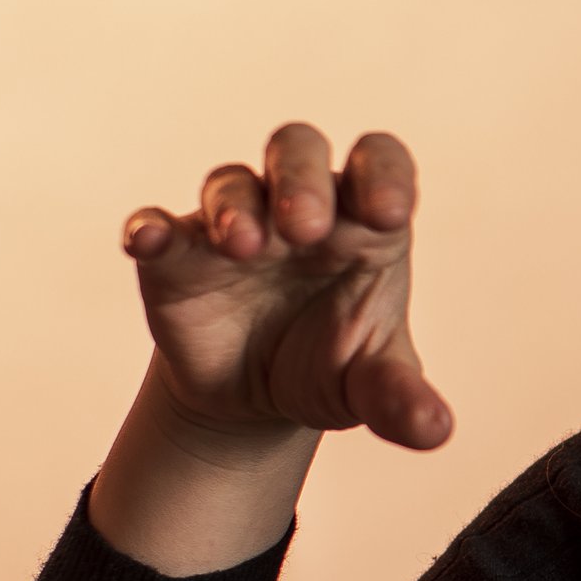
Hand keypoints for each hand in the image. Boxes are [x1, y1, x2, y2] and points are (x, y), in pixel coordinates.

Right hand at [122, 122, 451, 451]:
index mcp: (361, 222)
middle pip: (298, 151)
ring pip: (231, 184)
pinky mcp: (177, 256)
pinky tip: (147, 239)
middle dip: (302, 180)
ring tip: (244, 247)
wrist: (254, 404)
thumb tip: (434, 429)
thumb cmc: (326, 368)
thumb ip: (400, 399)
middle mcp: (297, 207)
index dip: (385, 176)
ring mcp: (234, 225)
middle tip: (305, 227)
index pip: (379, 163)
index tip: (390, 214)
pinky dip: (150, 228)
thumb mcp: (369, 388)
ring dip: (235, 208)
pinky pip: (157, 227)